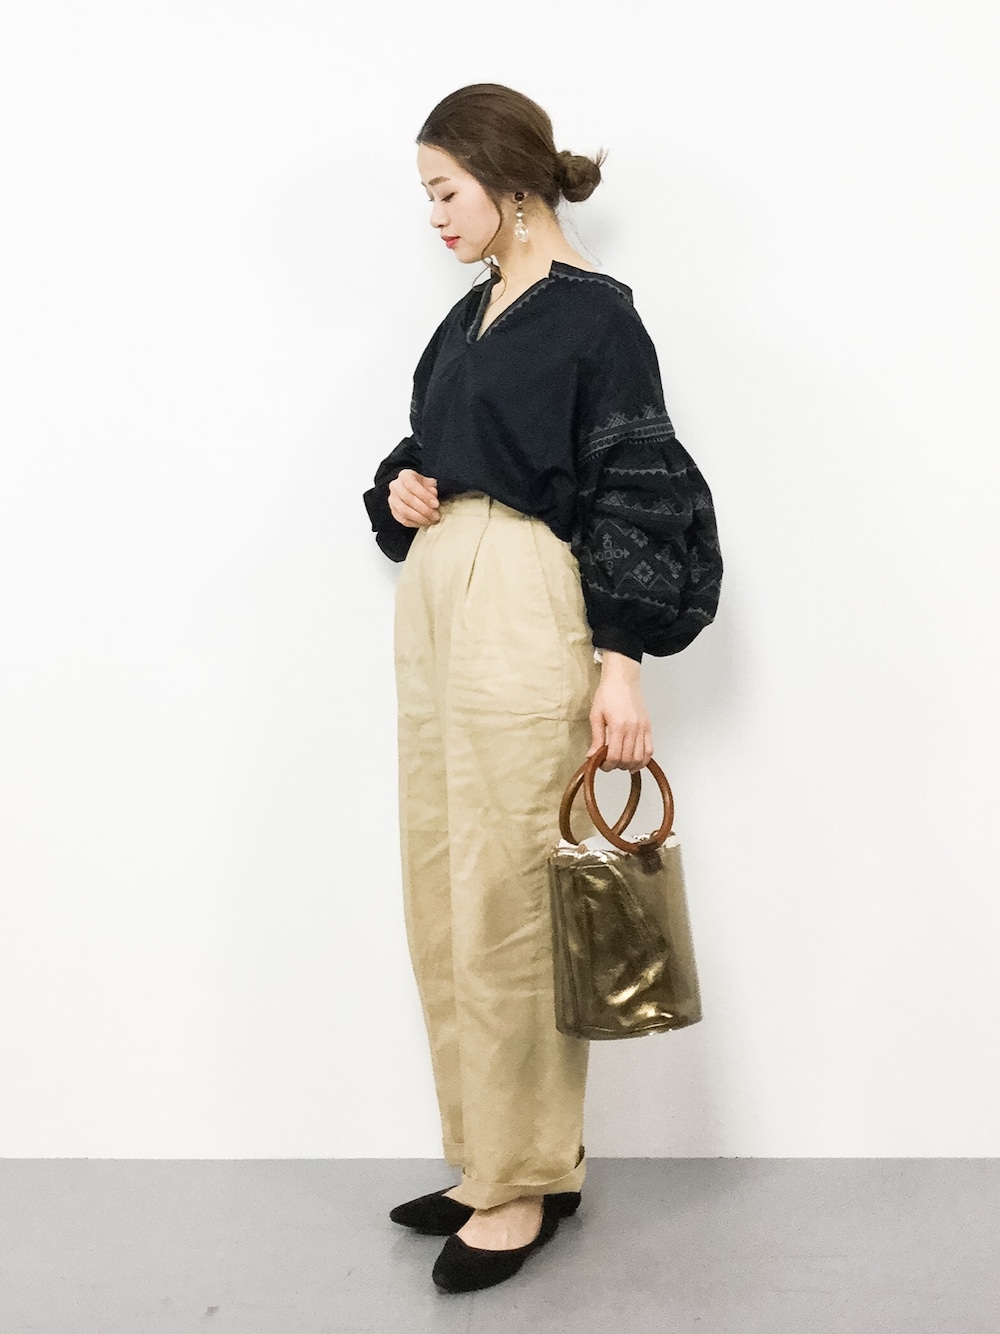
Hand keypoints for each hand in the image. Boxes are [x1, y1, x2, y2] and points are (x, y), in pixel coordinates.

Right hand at [388, 468, 439, 527]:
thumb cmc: (422, 485)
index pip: (412, 485)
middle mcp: (395, 486)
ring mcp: (393, 500)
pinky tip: (425, 523)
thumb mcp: (429, 482)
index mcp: (404, 476)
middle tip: (436, 515)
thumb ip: (431, 487)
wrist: (412, 490)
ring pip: (405, 511)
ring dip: (420, 518)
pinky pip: (404, 520)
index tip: (436, 504)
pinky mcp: (394, 512)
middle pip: (408, 499)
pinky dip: (416, 523)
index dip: (425, 496)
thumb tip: (433, 493)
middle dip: (424, 509)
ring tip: (431, 520)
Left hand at [587, 651, 652, 772]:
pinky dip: (643, 759)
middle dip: (617, 766)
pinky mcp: (648, 727)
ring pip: (640, 757)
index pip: (615, 756)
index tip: (602, 765)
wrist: (622, 679)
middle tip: (608, 763)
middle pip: (628, 759)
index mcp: (619, 726)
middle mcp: (633, 728)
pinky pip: (650, 749)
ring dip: (630, 765)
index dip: (607, 765)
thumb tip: (591, 756)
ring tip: (621, 763)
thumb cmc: (608, 694)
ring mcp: (643, 728)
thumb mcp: (596, 716)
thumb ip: (596, 739)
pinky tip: (635, 761)